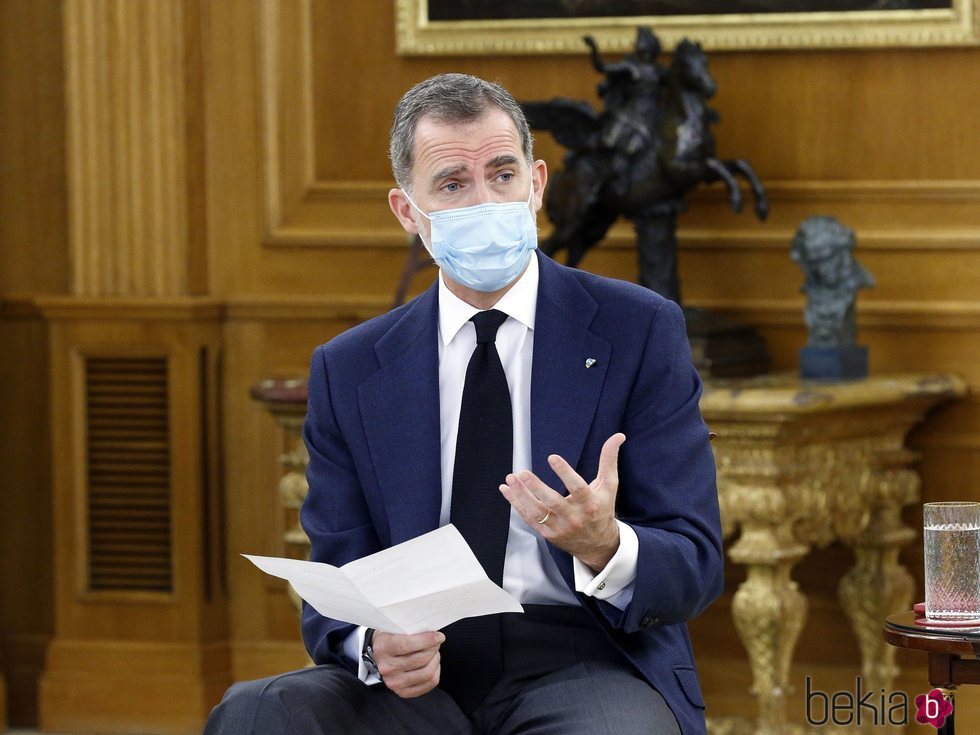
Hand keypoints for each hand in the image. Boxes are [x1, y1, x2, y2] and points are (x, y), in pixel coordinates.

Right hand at [371, 630, 443, 697]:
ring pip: (427, 673)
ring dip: (436, 660)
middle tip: (437, 642)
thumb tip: (433, 633)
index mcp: (383, 648)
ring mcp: (394, 682)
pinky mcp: (403, 692)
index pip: (407, 645)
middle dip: (434, 648)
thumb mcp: (394, 628)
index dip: (427, 640)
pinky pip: (429, 683)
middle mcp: (387, 667)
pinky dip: (436, 672)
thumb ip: (411, 629)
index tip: (439, 636)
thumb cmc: (391, 638)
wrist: (378, 655)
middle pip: (421, 659)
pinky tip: (432, 663)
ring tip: (434, 652)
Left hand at [499, 433, 625, 571]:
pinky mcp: (547, 533)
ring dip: (521, 495)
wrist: (598, 544)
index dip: (565, 473)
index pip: (577, 488)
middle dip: (536, 488)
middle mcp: (574, 517)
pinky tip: (506, 489)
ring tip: (511, 478)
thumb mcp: (608, 485)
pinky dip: (516, 504)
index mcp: (590, 504)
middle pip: (553, 502)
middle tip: (522, 473)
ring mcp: (559, 527)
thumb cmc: (602, 509)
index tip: (552, 457)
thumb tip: (618, 436)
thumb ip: (609, 460)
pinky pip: (529, 518)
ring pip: (537, 511)